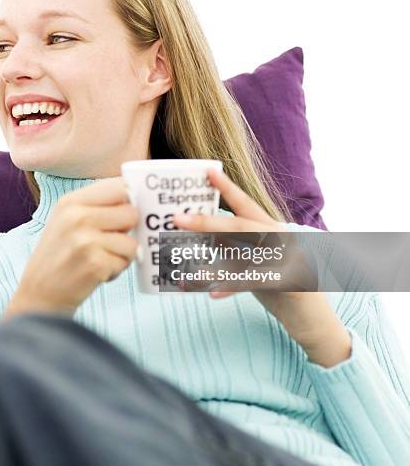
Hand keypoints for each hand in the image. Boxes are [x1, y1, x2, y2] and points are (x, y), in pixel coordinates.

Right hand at [4, 177, 138, 318]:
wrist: (39, 294)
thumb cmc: (59, 255)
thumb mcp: (67, 220)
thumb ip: (97, 206)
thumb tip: (136, 197)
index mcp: (70, 202)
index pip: (118, 186)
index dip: (130, 199)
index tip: (128, 209)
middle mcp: (77, 217)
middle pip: (131, 213)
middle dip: (127, 230)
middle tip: (109, 241)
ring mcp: (86, 241)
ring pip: (132, 241)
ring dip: (121, 254)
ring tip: (99, 259)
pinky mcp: (95, 264)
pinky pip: (125, 262)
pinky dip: (116, 270)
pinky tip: (96, 272)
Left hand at [172, 168, 351, 366]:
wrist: (312, 318)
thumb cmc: (279, 285)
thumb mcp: (255, 258)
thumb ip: (234, 245)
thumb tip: (204, 232)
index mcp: (272, 228)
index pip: (246, 204)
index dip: (227, 188)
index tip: (208, 172)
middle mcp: (281, 239)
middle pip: (240, 226)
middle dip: (207, 222)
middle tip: (178, 218)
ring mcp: (288, 259)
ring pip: (244, 256)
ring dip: (213, 263)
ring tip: (188, 268)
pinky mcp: (290, 283)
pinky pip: (254, 283)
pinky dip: (232, 287)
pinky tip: (212, 293)